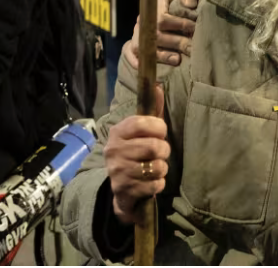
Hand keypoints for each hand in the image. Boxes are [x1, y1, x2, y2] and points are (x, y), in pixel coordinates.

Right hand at [106, 84, 169, 226]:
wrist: (122, 188)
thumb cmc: (136, 153)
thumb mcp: (143, 131)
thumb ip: (152, 110)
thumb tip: (158, 85)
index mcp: (118, 132)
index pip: (142, 123)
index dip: (159, 127)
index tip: (161, 132)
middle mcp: (113, 150)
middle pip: (154, 147)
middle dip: (164, 150)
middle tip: (159, 153)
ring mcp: (117, 172)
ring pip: (156, 167)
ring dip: (162, 168)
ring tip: (155, 167)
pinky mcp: (124, 191)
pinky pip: (155, 185)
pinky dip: (158, 184)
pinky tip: (150, 182)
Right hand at [123, 0, 199, 69]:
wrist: (166, 8)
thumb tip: (191, 4)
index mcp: (154, 5)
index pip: (162, 18)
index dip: (180, 24)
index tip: (196, 28)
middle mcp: (143, 21)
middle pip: (156, 36)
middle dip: (176, 43)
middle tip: (193, 48)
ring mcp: (137, 36)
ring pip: (144, 49)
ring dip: (161, 56)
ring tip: (178, 60)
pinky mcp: (133, 48)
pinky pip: (132, 59)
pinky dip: (141, 66)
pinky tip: (155, 76)